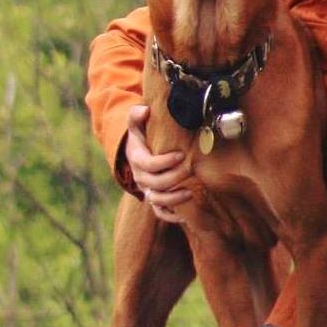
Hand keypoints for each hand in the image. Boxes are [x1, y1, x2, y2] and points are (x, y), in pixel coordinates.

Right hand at [126, 105, 191, 221]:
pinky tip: (185, 215)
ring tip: (190, 192)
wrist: (137, 154)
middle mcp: (141, 178)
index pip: (148, 164)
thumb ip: (136, 115)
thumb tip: (144, 110)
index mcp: (137, 159)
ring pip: (157, 200)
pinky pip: (160, 213)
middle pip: (155, 183)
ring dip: (173, 199)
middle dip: (173, 178)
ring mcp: (147, 190)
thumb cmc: (141, 136)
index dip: (164, 161)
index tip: (181, 155)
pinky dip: (171, 216)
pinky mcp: (154, 199)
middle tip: (190, 169)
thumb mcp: (136, 124)